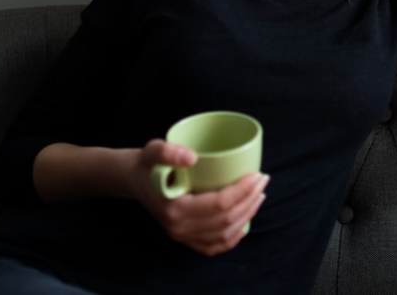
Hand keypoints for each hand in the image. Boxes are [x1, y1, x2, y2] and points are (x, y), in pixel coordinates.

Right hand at [129, 139, 269, 255]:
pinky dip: (234, 237)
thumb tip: (192, 156)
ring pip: (224, 234)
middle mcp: (179, 228)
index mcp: (174, 210)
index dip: (243, 190)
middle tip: (263, 180)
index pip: (219, 204)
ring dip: (247, 216)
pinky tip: (245, 221)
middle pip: (226, 220)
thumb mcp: (151, 151)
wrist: (133, 180)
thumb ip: (167, 151)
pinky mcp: (185, 239)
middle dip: (250, 200)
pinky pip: (214, 246)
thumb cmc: (147, 164)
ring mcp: (182, 237)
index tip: (257, 174)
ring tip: (259, 196)